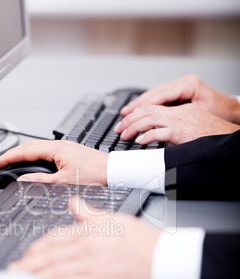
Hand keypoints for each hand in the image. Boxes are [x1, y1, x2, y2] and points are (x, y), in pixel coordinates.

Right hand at [0, 140, 108, 185]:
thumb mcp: (64, 182)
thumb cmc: (95, 175)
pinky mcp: (69, 153)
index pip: (25, 151)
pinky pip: (45, 151)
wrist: (114, 172)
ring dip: (23, 154)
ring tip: (12, 162)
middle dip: (12, 154)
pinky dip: (34, 156)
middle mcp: (60, 145)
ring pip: (37, 148)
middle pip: (29, 146)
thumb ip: (41, 181)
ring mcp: (65, 148)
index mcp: (56, 149)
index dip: (8, 157)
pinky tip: (33, 163)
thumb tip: (23, 181)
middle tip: (0, 162)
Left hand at [9, 198, 160, 278]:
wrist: (164, 259)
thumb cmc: (143, 240)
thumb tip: (74, 201)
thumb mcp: (115, 218)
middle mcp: (84, 247)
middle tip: (13, 269)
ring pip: (52, 270)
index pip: (54, 237)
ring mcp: (89, 266)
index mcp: (88, 231)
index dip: (37, 247)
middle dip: (28, 262)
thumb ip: (89, 212)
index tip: (29, 253)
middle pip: (48, 254)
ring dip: (32, 275)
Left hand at [115, 103, 239, 144]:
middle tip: (119, 129)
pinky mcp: (183, 131)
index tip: (124, 121)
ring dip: (133, 127)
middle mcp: (180, 112)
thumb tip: (152, 138)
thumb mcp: (188, 132)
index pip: (153, 106)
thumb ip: (170, 132)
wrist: (228, 140)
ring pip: (150, 118)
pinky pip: (160, 132)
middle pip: (148, 110)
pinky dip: (147, 136)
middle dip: (129, 119)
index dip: (136, 113)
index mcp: (181, 110)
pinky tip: (139, 141)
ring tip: (124, 135)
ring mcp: (181, 120)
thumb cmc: (211, 138)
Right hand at [119, 74, 239, 124]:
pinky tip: (136, 110)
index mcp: (187, 85)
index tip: (129, 115)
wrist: (228, 111)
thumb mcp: (197, 115)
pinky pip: (157, 98)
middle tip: (122, 116)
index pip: (158, 96)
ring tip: (124, 114)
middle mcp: (182, 83)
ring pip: (153, 95)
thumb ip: (176, 117)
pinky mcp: (177, 92)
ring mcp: (179, 86)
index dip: (142, 107)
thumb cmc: (218, 114)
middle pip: (152, 93)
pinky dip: (145, 105)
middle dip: (135, 106)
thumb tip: (156, 124)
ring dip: (137, 105)